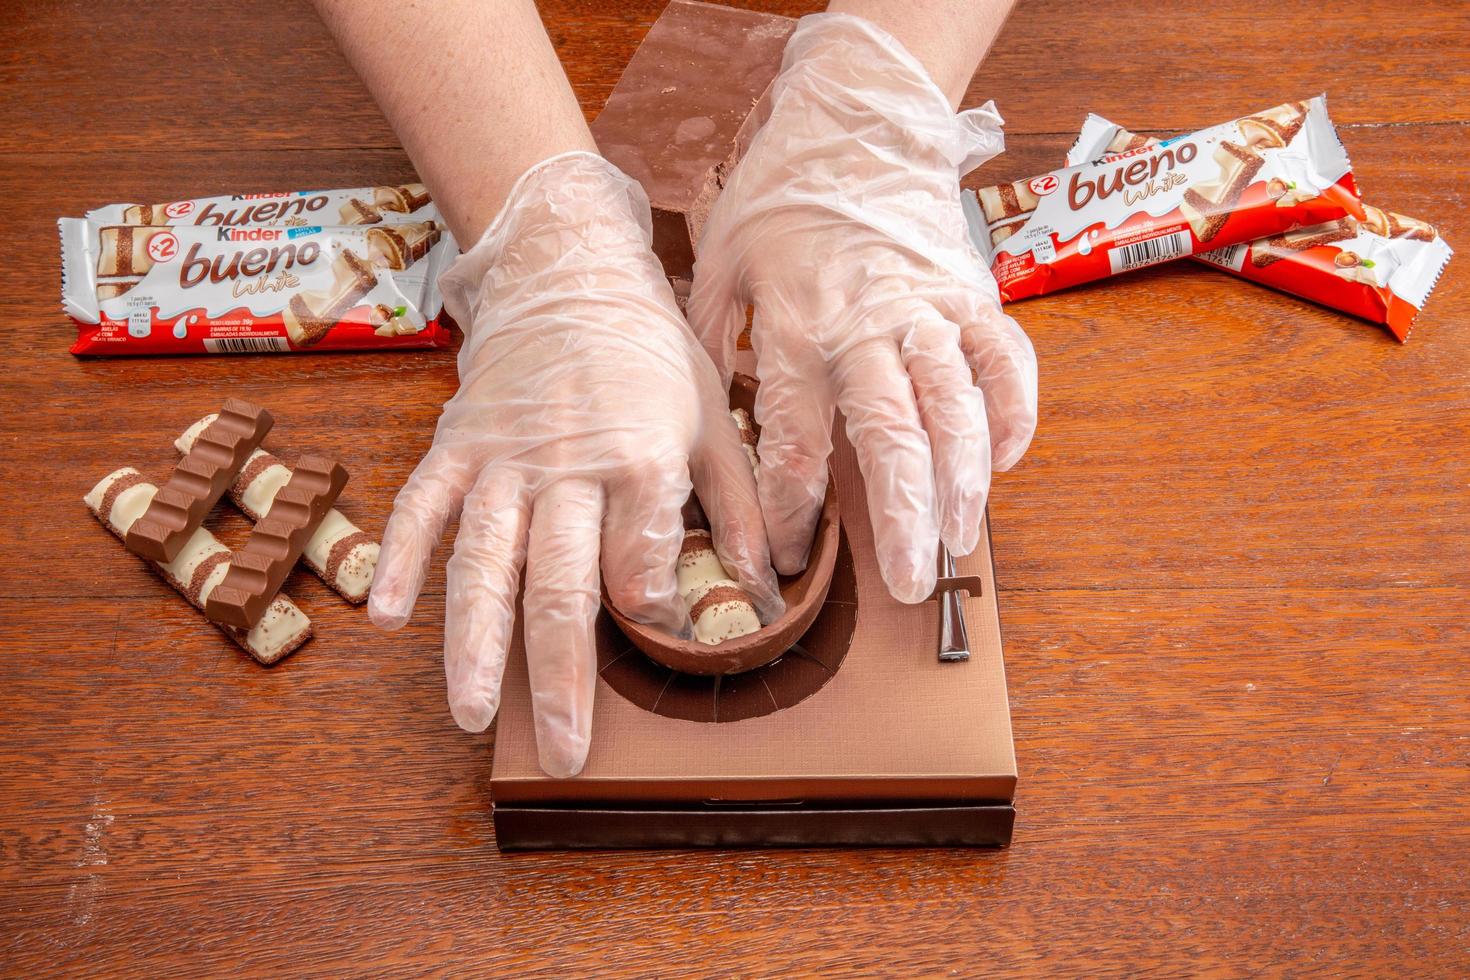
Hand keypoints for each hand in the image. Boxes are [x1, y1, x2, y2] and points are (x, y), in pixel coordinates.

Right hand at [369, 152, 781, 776]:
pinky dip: (401, 557)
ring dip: (473, 642)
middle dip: (560, 674)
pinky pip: (422, 506)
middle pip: (560, 584)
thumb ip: (741, 506)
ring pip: (483, 561)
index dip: (650, 614)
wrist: (570, 273)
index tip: (655, 650)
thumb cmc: (652, 354)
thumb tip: (771, 590)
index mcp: (642, 458)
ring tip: (470, 713)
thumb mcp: (714, 420)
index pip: (640, 563)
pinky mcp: (455, 445)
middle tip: (562, 749)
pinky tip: (388, 617)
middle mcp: (569, 466)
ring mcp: (503, 458)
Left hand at [688, 13, 1037, 602]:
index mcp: (797, 328)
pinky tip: (1005, 462)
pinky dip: (1015, 412)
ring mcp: (928, 309)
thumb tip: (701, 428)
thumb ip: (713, 347)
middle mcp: (867, 327)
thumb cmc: (777, 201)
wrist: (853, 124)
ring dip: (967, 482)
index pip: (794, 441)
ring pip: (958, 408)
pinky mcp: (973, 292)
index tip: (785, 559)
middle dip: (904, 520)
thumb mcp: (720, 268)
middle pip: (892, 438)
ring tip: (963, 540)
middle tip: (912, 584)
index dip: (790, 512)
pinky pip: (1006, 359)